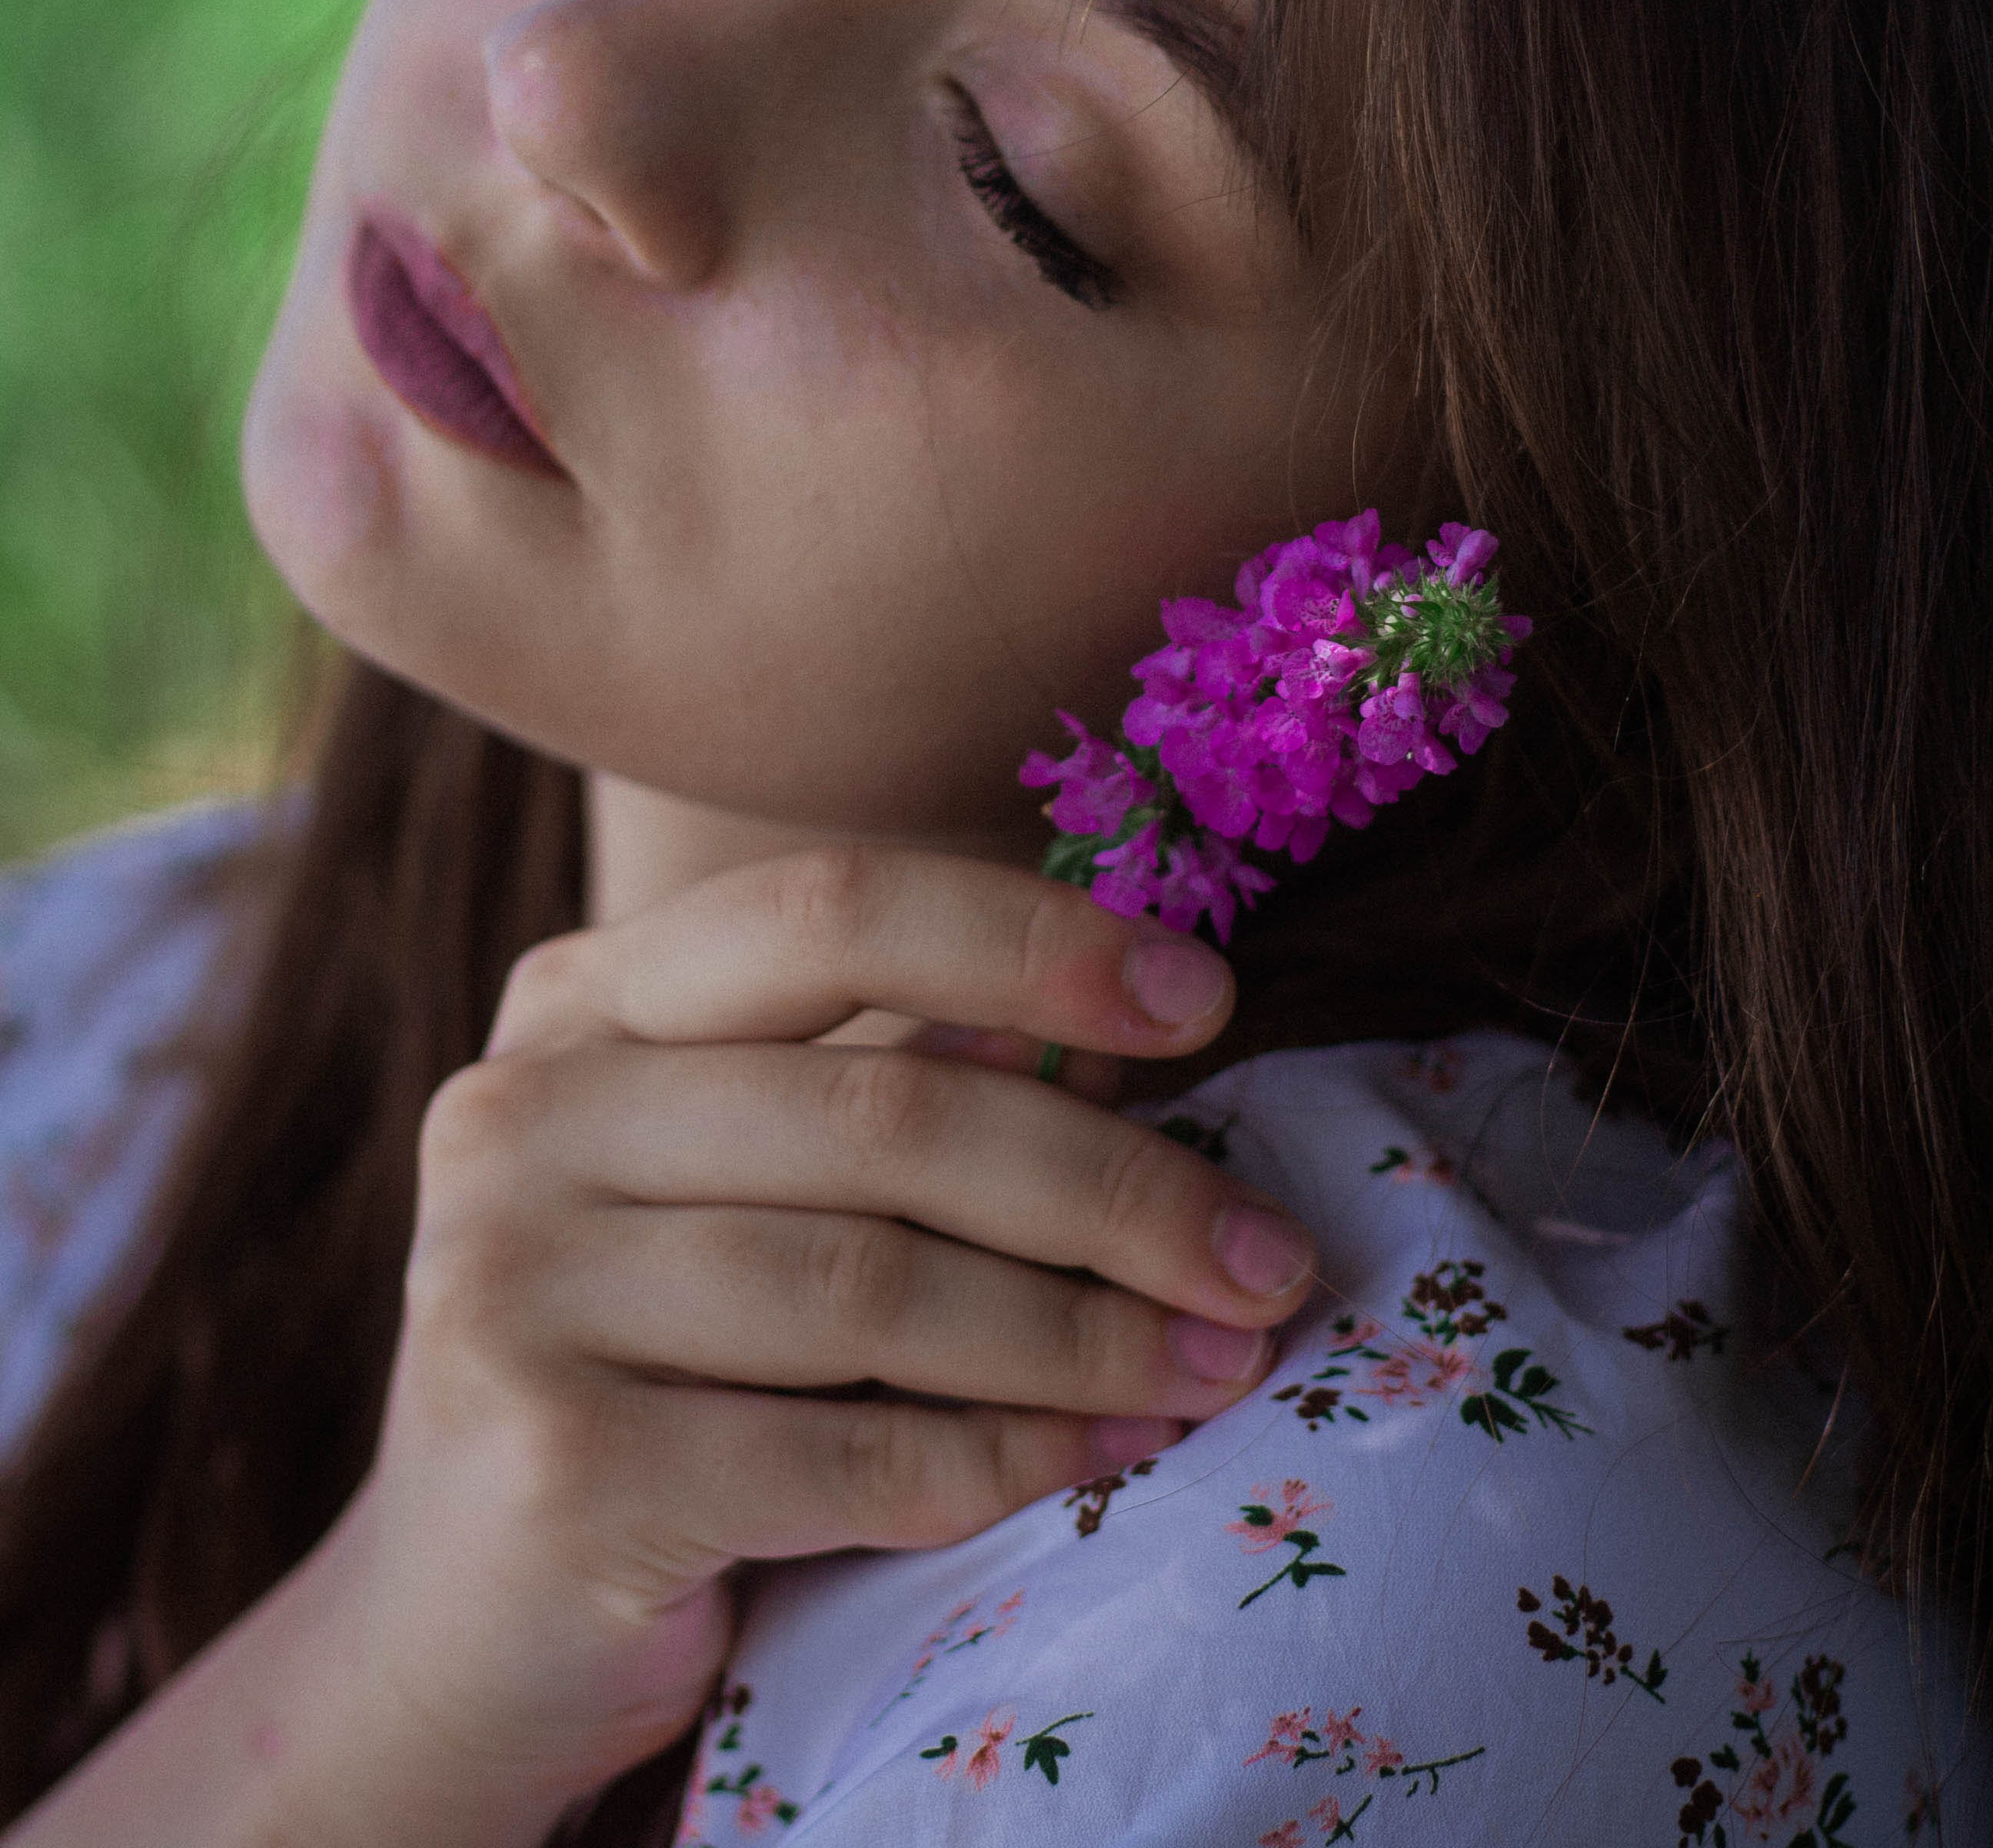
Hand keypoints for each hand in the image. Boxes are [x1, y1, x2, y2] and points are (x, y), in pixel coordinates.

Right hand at [300, 845, 1316, 1839]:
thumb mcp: (744, 1189)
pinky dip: (1005, 1455)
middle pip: (884, 1112)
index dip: (1033, 939)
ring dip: (1088, 1333)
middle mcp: (518, 1116)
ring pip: (878, 1285)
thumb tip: (1111, 1017)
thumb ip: (885, 1084)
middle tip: (1270, 1256)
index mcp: (576, 1003)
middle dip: (1114, 1185)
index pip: (830, 909)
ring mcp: (510, 1287)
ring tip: (1223, 1362)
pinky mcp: (552, 1468)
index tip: (1207, 998)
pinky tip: (1106, 1455)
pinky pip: (849, 1451)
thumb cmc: (653, 1374)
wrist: (457, 1637)